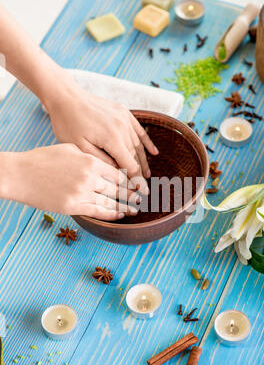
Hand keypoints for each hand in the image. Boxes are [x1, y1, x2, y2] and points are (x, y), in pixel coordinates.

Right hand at [1, 144, 139, 219]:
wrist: (20, 174)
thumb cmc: (43, 159)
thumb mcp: (70, 149)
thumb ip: (90, 156)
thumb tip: (107, 164)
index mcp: (90, 160)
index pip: (118, 172)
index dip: (130, 180)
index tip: (138, 184)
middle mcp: (89, 177)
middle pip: (118, 188)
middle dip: (132, 194)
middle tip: (142, 198)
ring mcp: (81, 193)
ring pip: (111, 202)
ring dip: (126, 207)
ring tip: (135, 209)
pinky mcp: (73, 206)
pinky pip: (98, 212)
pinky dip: (112, 214)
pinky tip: (120, 215)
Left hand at [47, 83, 158, 193]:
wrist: (66, 96)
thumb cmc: (68, 123)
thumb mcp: (79, 147)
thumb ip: (101, 161)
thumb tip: (118, 173)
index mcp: (112, 138)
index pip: (130, 165)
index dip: (136, 180)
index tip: (142, 192)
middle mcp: (122, 127)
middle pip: (135, 156)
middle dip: (140, 173)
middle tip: (144, 189)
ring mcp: (124, 118)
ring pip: (138, 145)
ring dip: (143, 160)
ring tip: (147, 175)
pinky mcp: (123, 112)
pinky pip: (139, 130)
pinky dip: (146, 142)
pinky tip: (153, 152)